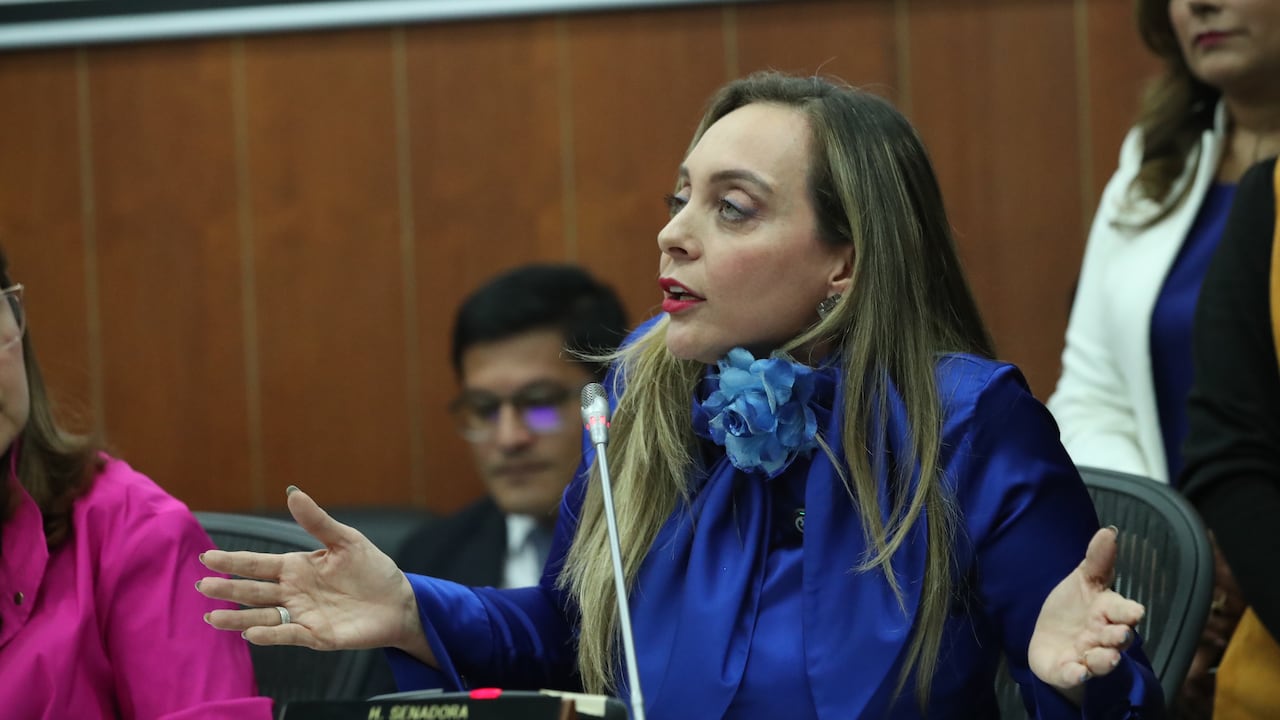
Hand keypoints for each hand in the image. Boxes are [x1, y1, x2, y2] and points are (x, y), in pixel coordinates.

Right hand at [196, 487, 434, 663]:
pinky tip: (252, 633)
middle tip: (201, 586)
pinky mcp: (317, 636)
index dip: (233, 561)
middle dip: (227, 589)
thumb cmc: (372, 569)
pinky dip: (271, 634)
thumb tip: (293, 492)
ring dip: (238, 618)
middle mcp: (294, 592)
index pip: (258, 564)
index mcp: (297, 567)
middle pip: (253, 590)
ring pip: (262, 616)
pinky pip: (290, 634)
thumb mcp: (346, 540)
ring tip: (213, 617)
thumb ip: (317, 521)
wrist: (398, 601)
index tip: (207, 558)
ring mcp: (303, 615)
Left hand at [1028, 527, 1144, 701]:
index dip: (1128, 612)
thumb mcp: (1083, 580)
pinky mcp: (1069, 671)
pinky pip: (1074, 675)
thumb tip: (1109, 531)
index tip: (1136, 612)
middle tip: (1120, 634)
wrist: (1051, 640)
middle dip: (1120, 637)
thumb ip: (1097, 560)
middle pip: (1117, 638)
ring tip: (1105, 657)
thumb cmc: (1074, 608)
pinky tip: (1077, 672)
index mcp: (1107, 612)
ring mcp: (1087, 656)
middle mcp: (1102, 637)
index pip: (1123, 611)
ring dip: (1105, 659)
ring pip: (1102, 660)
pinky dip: (1076, 675)